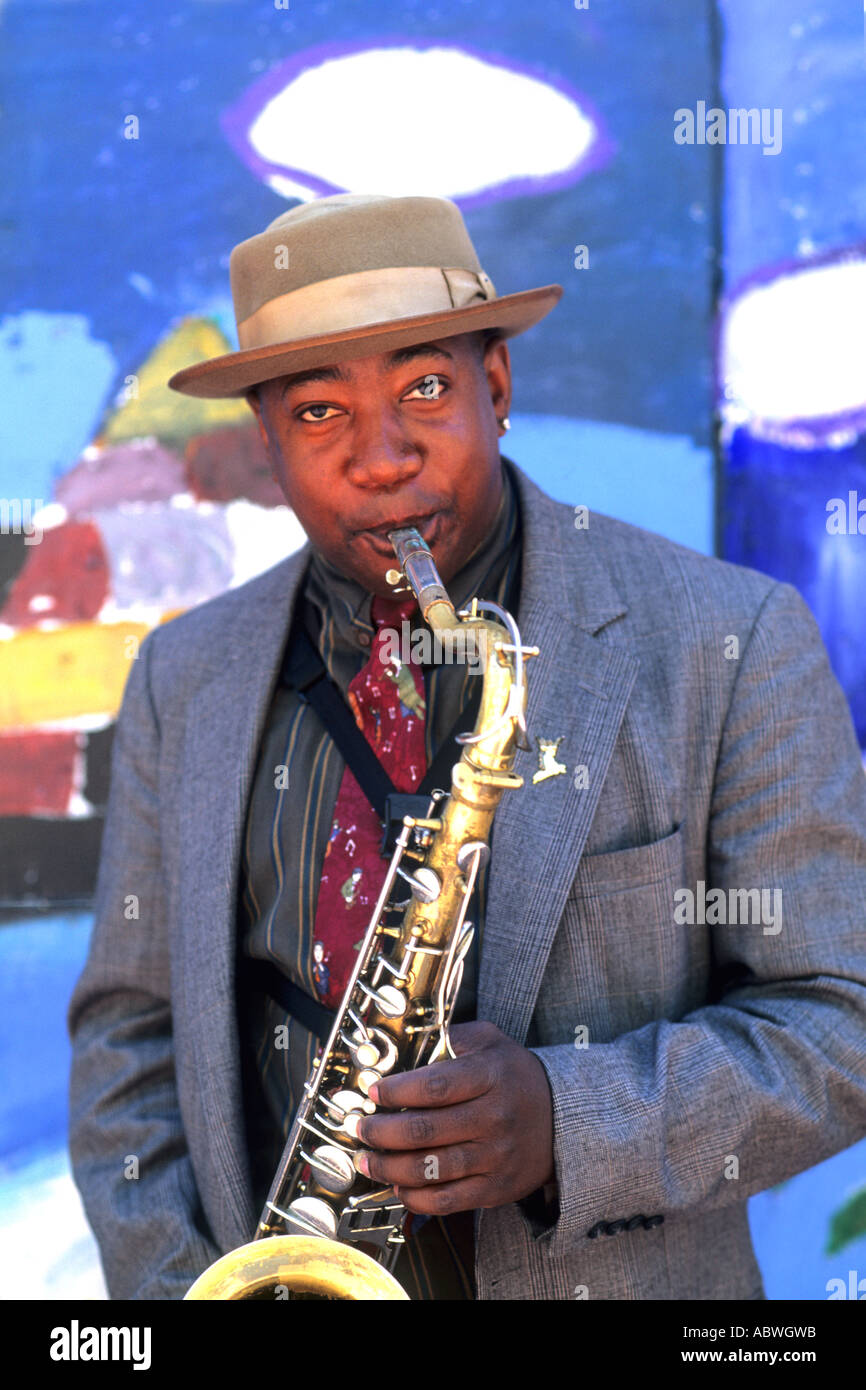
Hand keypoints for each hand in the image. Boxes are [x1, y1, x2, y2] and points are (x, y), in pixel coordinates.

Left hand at [355, 1020, 554, 1215]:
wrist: (562, 1118)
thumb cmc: (514, 1076)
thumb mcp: (491, 1041)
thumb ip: (453, 1037)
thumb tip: (409, 1042)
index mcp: (491, 1076)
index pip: (435, 1086)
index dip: (398, 1091)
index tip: (374, 1092)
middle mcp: (494, 1117)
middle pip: (425, 1130)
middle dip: (382, 1132)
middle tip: (361, 1128)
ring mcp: (495, 1156)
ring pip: (431, 1168)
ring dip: (389, 1166)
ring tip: (368, 1159)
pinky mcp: (496, 1188)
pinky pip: (447, 1200)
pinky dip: (415, 1197)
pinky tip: (398, 1185)